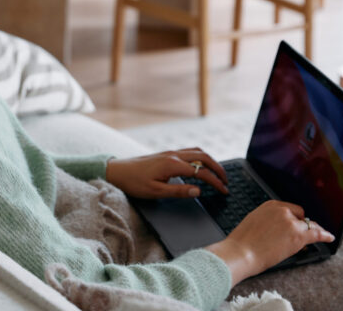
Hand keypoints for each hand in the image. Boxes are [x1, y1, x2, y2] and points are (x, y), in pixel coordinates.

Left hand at [105, 148, 228, 198]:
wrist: (116, 171)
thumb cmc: (133, 183)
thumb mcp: (156, 192)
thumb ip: (179, 191)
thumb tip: (199, 191)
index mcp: (173, 165)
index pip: (201, 172)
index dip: (215, 182)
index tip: (224, 190)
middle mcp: (173, 155)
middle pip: (203, 157)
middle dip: (218, 168)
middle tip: (226, 180)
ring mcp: (169, 153)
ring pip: (197, 151)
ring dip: (210, 160)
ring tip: (217, 173)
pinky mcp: (165, 154)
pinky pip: (189, 152)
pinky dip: (200, 157)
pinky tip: (200, 166)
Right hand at [206, 200, 334, 284]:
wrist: (241, 252)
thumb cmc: (242, 242)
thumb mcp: (253, 222)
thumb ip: (267, 220)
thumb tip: (275, 228)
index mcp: (270, 205)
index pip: (289, 209)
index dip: (294, 219)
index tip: (296, 224)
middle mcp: (282, 210)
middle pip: (300, 216)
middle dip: (302, 225)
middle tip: (301, 235)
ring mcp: (291, 222)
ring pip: (308, 225)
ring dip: (312, 231)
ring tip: (318, 237)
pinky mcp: (298, 235)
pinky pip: (316, 233)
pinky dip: (324, 235)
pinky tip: (329, 237)